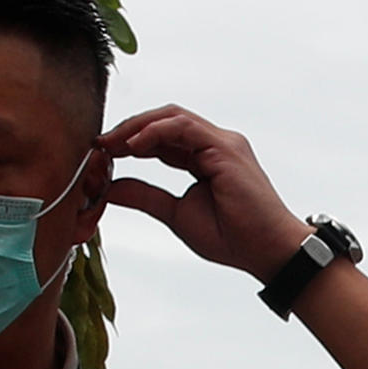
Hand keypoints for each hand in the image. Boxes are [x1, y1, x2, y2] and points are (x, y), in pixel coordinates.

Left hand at [88, 105, 313, 275]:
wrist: (267, 251)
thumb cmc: (233, 237)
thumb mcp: (176, 214)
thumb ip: (145, 196)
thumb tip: (110, 187)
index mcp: (205, 157)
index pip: (162, 137)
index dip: (130, 141)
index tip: (102, 152)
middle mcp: (215, 143)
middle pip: (165, 120)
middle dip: (130, 128)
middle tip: (100, 144)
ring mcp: (222, 143)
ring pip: (173, 116)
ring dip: (138, 126)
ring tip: (112, 143)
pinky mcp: (226, 148)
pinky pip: (184, 127)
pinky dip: (156, 132)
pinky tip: (134, 145)